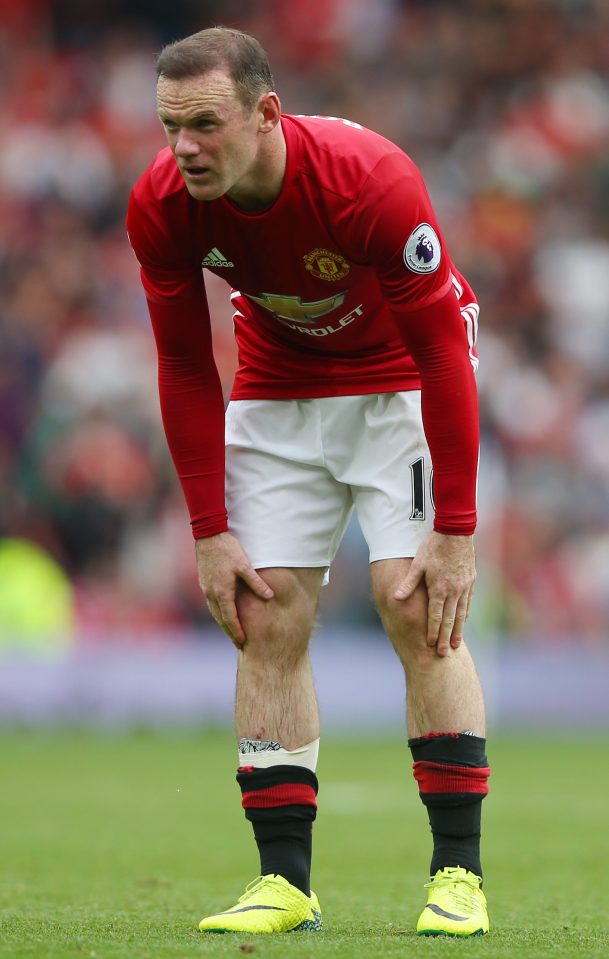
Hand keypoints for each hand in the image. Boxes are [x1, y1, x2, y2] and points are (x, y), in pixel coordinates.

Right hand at [196, 532, 273, 644]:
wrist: (208, 536)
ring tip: (233, 632)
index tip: (243, 643)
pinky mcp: (204, 583)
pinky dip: (218, 612)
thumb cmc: (228, 550)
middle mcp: (211, 594)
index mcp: (222, 593)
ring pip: (215, 612)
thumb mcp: (245, 566)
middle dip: (230, 632)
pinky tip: (224, 613)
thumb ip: (257, 583)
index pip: (230, 619)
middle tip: (239, 644)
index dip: (237, 632)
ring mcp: (206, 589)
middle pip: (221, 619)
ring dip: (224, 623)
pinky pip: (211, 604)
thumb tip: (270, 596)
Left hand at [393, 531, 475, 656]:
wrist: (456, 532)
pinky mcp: (470, 581)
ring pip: (461, 613)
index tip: (430, 645)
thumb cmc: (433, 546)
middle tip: (444, 653)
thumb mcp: (418, 563)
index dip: (433, 631)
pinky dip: (465, 614)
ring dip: (458, 630)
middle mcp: (453, 591)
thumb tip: (396, 598)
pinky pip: (468, 602)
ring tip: (456, 644)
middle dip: (446, 638)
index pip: (435, 615)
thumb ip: (409, 583)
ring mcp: (464, 587)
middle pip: (449, 619)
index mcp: (438, 588)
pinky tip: (464, 621)